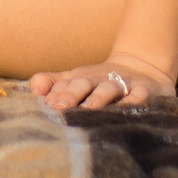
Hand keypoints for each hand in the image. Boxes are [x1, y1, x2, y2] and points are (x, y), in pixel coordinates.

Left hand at [30, 53, 175, 110]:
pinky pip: (139, 95)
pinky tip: (127, 109)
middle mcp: (99, 79)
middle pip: (82, 84)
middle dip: (70, 95)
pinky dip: (134, 101)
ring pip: (108, 89)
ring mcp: (122, 83)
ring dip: (98, 98)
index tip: (44, 106)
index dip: (54, 94)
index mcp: (80, 78)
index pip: (64, 84)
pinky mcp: (145, 90)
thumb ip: (52, 83)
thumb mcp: (76, 80)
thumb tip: (33, 90)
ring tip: (88, 109)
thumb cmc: (100, 82)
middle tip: (58, 108)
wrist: (143, 68)